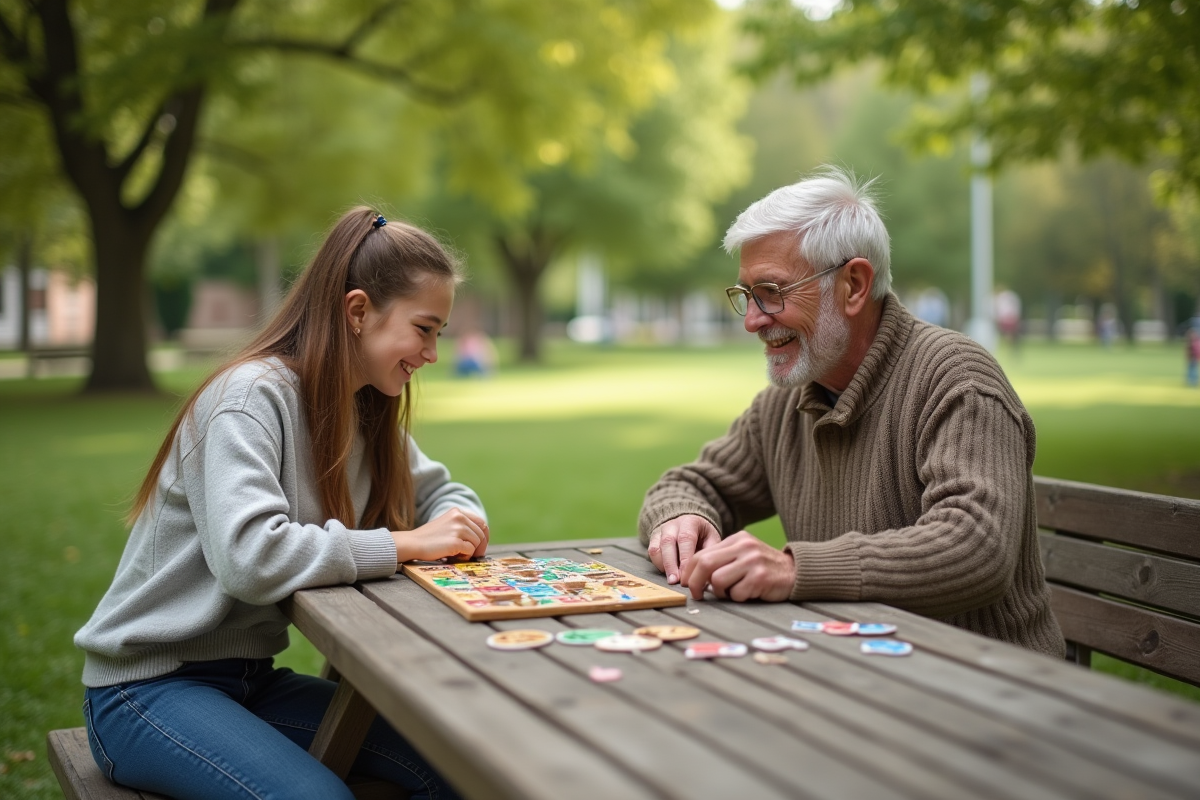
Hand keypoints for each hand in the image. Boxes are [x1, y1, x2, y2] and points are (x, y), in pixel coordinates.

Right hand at [394, 508, 488, 562]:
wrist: (412, 543)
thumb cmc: (428, 538)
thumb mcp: (447, 524)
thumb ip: (462, 526)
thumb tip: (482, 539)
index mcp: (457, 512)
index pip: (481, 523)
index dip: (484, 536)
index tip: (482, 546)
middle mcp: (459, 517)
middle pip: (481, 534)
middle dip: (480, 546)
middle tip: (472, 555)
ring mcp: (458, 529)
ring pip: (477, 542)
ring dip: (470, 551)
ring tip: (456, 553)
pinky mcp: (455, 542)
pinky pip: (470, 551)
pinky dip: (465, 556)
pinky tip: (453, 555)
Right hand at [647, 515, 721, 584]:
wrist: (690, 525)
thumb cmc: (702, 535)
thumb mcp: (712, 539)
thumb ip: (710, 553)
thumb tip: (708, 572)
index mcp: (690, 522)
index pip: (686, 538)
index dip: (685, 558)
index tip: (687, 575)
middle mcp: (673, 525)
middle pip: (668, 543)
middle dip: (671, 564)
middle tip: (675, 581)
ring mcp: (661, 531)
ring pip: (657, 548)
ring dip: (663, 566)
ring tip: (671, 580)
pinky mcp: (654, 539)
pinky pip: (651, 552)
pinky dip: (658, 564)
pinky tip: (666, 573)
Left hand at [679, 531, 793, 601]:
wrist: (796, 572)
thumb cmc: (764, 567)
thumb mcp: (744, 554)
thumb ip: (723, 559)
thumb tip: (693, 575)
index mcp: (737, 539)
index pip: (702, 553)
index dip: (689, 571)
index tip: (687, 584)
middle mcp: (744, 547)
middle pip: (705, 564)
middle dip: (695, 583)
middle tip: (697, 595)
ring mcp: (753, 561)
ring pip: (718, 580)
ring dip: (721, 592)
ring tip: (733, 592)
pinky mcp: (760, 577)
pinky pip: (736, 594)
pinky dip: (738, 598)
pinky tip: (749, 593)